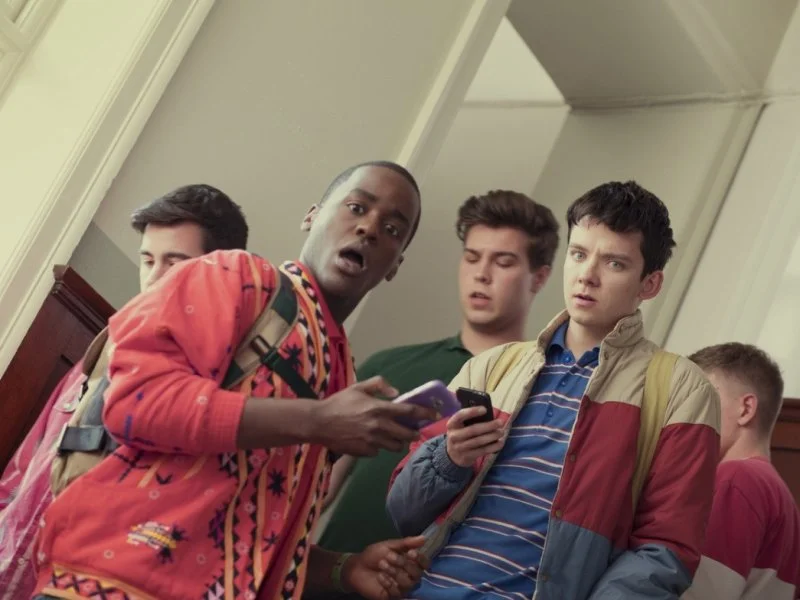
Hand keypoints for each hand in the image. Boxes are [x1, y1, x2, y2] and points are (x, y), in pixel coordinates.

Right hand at [310, 377, 438, 456]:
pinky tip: (371, 441)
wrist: (319, 423)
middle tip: (414, 431)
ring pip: (395, 446)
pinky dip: (379, 447)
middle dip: (414, 433)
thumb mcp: (358, 387)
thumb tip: (396, 392)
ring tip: (394, 437)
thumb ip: (379, 385)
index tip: (435, 416)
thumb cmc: (339, 402)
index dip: (425, 414)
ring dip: (398, 442)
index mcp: (379, 408)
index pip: (409, 412)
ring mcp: (372, 441)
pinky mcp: (365, 452)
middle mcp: (378, 426)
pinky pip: (378, 451)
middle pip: (406, 434)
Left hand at [343, 536, 428, 599]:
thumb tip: (423, 538)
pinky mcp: (393, 596)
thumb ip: (406, 543)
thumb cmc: (373, 555)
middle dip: (403, 564)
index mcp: (410, 562)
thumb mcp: (389, 545)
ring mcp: (401, 587)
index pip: (424, 564)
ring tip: (382, 564)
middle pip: (417, 574)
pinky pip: (397, 592)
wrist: (357, 568)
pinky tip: (380, 577)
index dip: (421, 559)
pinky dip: (388, 583)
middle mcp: (409, 575)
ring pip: (408, 583)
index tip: (411, 553)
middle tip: (389, 556)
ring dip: (394, 572)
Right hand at [446, 407, 504, 466]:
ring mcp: (459, 448)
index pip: (460, 415)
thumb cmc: (461, 434)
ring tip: (501, 432)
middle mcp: (454, 436)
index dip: (472, 411)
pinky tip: (500, 443)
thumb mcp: (460, 426)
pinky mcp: (467, 457)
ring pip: (479, 441)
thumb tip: (488, 413)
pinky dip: (493, 447)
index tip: (485, 409)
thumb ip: (469, 419)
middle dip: (488, 426)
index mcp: (452, 424)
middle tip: (500, 422)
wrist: (453, 454)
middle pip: (473, 430)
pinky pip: (482, 451)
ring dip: (492, 436)